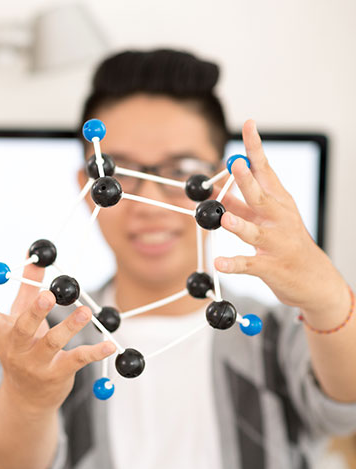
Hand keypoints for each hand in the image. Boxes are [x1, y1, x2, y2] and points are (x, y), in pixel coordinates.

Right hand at [0, 263, 115, 415]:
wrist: (26, 398)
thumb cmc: (24, 349)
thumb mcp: (20, 321)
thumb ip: (27, 290)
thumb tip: (35, 259)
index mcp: (2, 332)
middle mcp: (15, 348)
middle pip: (22, 328)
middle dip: (35, 312)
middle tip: (47, 295)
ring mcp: (36, 364)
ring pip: (52, 343)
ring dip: (70, 326)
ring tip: (85, 312)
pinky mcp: (57, 374)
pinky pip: (77, 360)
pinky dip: (95, 352)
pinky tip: (109, 345)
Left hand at [214, 120, 347, 312]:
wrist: (314, 278)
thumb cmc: (288, 242)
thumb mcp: (269, 218)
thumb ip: (243, 204)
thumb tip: (219, 189)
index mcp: (278, 202)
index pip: (266, 169)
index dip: (255, 147)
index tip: (248, 124)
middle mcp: (279, 219)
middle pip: (260, 197)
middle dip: (247, 180)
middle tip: (236, 164)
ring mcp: (276, 243)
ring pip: (255, 232)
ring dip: (240, 225)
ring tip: (225, 219)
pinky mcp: (271, 266)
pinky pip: (249, 265)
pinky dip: (234, 264)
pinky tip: (219, 262)